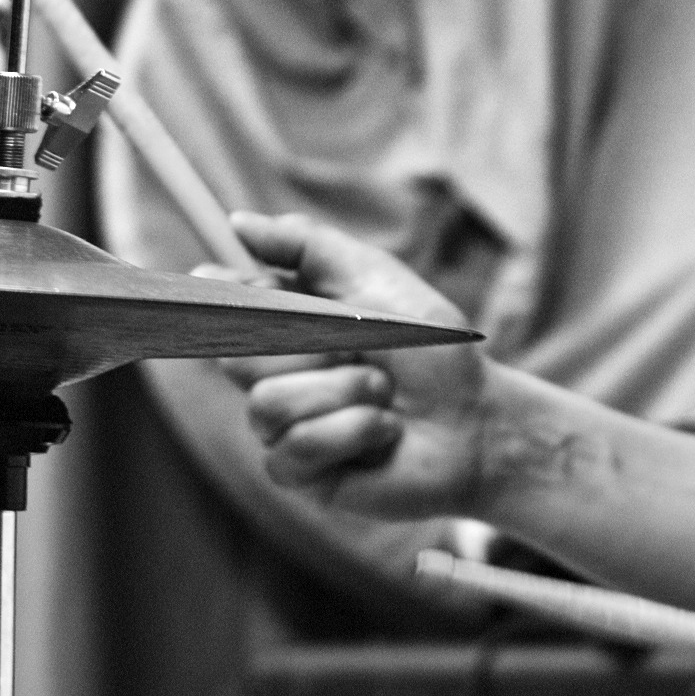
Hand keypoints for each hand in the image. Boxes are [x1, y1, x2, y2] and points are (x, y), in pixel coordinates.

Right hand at [212, 211, 491, 519]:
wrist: (477, 419)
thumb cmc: (431, 350)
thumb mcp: (374, 279)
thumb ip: (306, 246)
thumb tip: (237, 222)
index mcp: (286, 321)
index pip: (223, 304)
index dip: (217, 295)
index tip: (226, 282)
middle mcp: (275, 372)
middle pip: (237, 356)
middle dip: (310, 347)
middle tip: (361, 349)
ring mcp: (283, 425)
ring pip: (267, 404)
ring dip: (342, 391)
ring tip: (384, 394)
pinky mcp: (300, 472)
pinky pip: (292, 449)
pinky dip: (351, 431)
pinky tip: (383, 430)